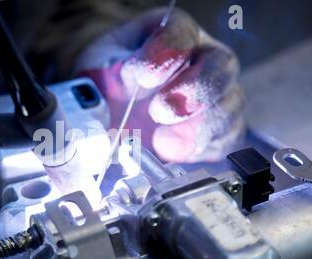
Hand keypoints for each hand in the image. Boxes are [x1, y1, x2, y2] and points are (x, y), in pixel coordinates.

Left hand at [75, 8, 244, 162]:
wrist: (113, 104)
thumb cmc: (109, 78)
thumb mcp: (99, 69)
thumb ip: (108, 76)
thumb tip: (118, 94)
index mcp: (172, 35)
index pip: (180, 33)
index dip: (168, 54)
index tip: (145, 77)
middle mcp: (203, 60)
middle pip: (221, 67)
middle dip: (194, 92)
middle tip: (160, 112)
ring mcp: (216, 95)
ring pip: (230, 106)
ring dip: (200, 128)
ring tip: (162, 141)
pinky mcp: (217, 130)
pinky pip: (227, 140)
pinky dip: (203, 149)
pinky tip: (174, 152)